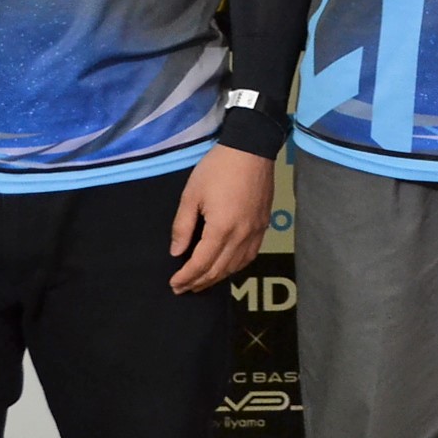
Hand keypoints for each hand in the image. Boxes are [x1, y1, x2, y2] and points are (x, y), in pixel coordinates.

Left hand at [167, 144, 274, 294]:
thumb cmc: (217, 169)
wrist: (251, 149)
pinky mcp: (264, 225)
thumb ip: (182, 226)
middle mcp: (241, 235)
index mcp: (221, 228)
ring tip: (201, 282)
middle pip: (219, 269)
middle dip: (198, 282)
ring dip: (217, 278)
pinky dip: (236, 267)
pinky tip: (227, 267)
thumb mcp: (191, 194)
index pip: (201, 264)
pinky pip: (250, 255)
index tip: (174, 284)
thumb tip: (176, 252)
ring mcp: (256, 231)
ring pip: (236, 266)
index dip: (186, 277)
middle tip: (182, 288)